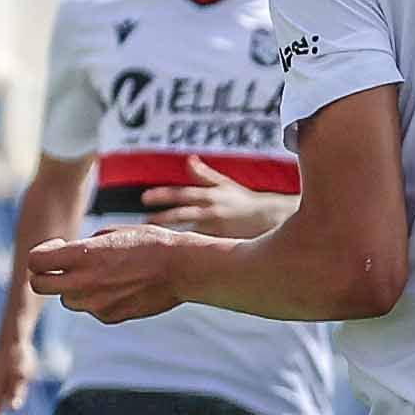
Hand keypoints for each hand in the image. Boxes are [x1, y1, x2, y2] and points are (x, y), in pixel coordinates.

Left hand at [25, 227, 208, 324]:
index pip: (35, 261)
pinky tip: (120, 286)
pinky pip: (92, 309)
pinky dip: (98, 300)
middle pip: (39, 285)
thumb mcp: (113, 233)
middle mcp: (83, 282)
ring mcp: (96, 303)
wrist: (183, 268)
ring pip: (67, 300)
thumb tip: (71, 255)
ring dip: (73, 288)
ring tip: (100, 275)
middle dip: (44, 275)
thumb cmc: (151, 243)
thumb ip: (85, 246)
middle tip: (61, 267)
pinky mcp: (110, 316)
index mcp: (82, 256)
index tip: (56, 247)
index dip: (40, 253)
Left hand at [142, 157, 297, 238]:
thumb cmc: (244, 202)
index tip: (144, 198)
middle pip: (182, 214)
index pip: (181, 193)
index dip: (162, 195)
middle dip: (161, 218)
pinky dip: (188, 247)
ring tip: (154, 240)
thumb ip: (204, 174)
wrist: (270, 218)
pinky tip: (174, 254)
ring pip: (189, 230)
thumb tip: (189, 159)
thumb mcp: (224, 185)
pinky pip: (201, 245)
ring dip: (171, 235)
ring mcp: (218, 226)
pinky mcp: (223, 241)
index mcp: (210, 194)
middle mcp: (212, 209)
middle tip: (143, 224)